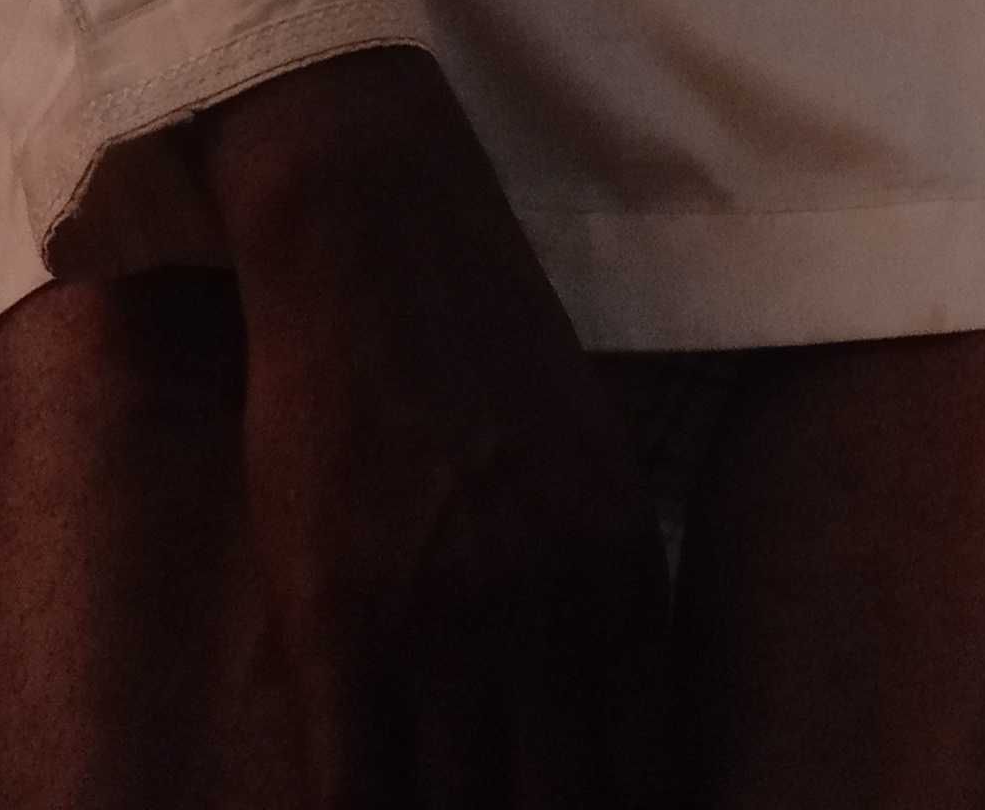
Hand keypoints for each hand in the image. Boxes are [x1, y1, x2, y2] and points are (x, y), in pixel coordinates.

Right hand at [199, 49, 676, 809]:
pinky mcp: (341, 613)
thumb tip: (613, 714)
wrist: (372, 230)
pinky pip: (358, 788)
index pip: (643, 782)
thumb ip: (602, 587)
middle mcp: (552, 608)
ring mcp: (447, 616)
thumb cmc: (474, 332)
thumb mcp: (587, 458)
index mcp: (623, 572)